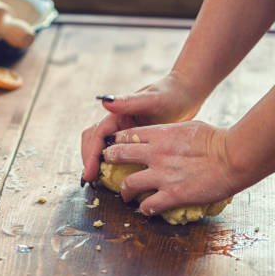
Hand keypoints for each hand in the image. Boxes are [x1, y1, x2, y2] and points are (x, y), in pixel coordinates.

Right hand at [81, 74, 203, 181]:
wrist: (185, 94)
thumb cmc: (170, 94)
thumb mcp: (151, 99)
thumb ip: (129, 101)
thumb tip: (105, 102)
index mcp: (117, 114)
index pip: (97, 136)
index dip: (91, 156)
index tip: (89, 174)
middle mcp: (117, 123)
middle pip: (93, 142)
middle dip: (89, 160)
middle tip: (91, 181)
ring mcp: (124, 131)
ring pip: (102, 147)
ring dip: (97, 162)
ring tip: (99, 181)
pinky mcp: (133, 138)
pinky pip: (117, 153)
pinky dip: (112, 164)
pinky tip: (119, 178)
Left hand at [102, 121, 238, 215]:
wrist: (234, 157)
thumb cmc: (217, 139)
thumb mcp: (189, 127)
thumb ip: (171, 132)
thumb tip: (167, 136)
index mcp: (160, 134)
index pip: (126, 135)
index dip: (115, 141)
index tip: (114, 146)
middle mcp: (156, 153)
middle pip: (119, 155)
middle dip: (110, 161)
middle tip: (108, 167)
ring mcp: (162, 175)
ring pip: (128, 184)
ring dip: (124, 191)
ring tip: (124, 195)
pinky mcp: (173, 195)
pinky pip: (149, 205)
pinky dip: (145, 209)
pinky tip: (146, 209)